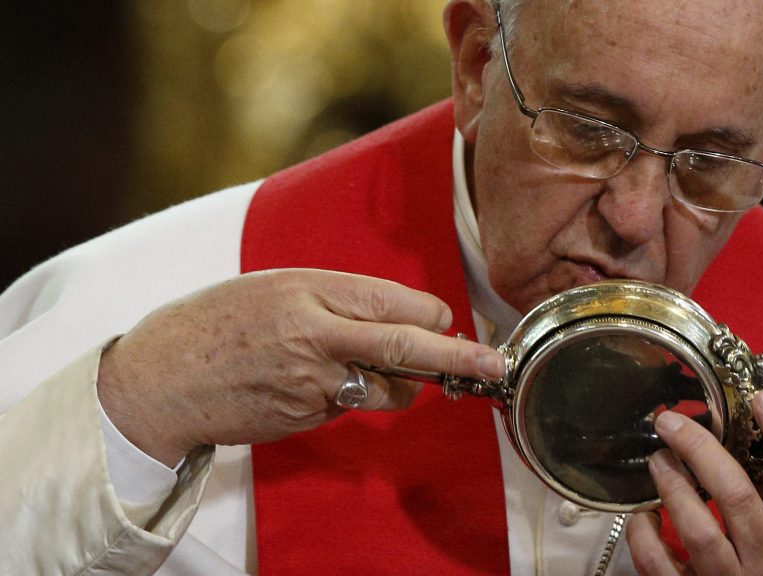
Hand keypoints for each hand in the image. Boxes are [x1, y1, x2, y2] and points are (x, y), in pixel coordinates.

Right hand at [97, 269, 505, 466]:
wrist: (159, 381)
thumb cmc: (215, 322)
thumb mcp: (275, 286)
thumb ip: (337, 299)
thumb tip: (401, 317)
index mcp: (309, 292)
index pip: (396, 303)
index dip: (430, 314)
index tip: (446, 319)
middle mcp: (316, 337)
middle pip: (405, 346)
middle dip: (459, 356)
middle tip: (495, 362)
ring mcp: (311, 385)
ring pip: (386, 389)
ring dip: (399, 384)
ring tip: (366, 368)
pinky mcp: (306, 419)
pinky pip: (350, 408)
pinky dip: (349, 397)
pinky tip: (310, 383)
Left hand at [626, 391, 762, 575]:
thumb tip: (737, 421)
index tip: (761, 398)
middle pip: (736, 495)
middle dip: (699, 450)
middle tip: (670, 422)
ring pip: (698, 530)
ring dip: (672, 487)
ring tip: (658, 460)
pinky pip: (659, 563)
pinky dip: (643, 534)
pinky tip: (644, 516)